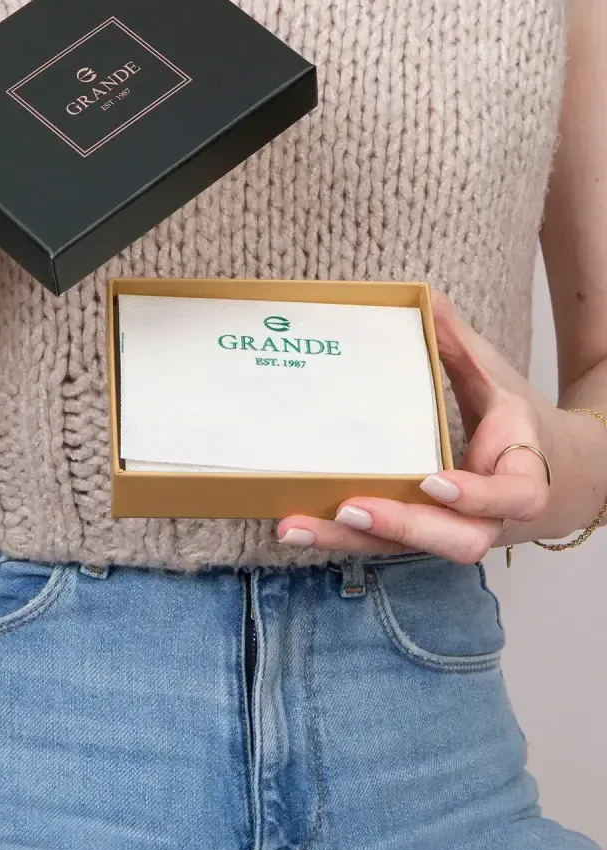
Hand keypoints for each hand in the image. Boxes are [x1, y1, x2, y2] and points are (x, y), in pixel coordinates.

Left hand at [277, 292, 593, 561]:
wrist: (552, 473)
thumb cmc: (516, 422)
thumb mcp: (496, 376)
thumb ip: (460, 344)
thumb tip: (427, 297)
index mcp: (522, 474)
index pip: (513, 496)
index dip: (476, 495)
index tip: (433, 480)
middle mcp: (491, 516)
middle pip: (458, 541)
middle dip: (402, 528)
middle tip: (350, 508)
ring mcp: (454, 531)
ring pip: (411, 552)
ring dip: (352, 543)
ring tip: (296, 526)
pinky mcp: (422, 537)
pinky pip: (386, 546)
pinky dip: (342, 540)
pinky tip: (296, 525)